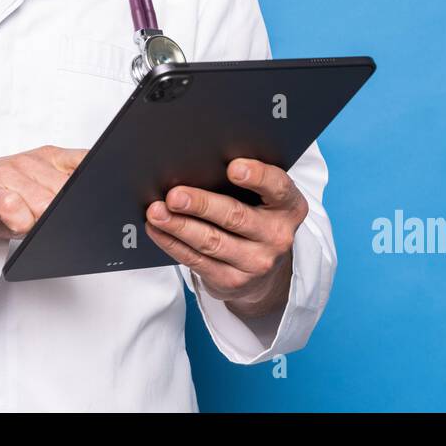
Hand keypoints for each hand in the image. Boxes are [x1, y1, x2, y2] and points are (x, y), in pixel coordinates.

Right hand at [0, 145, 87, 243]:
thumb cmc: (7, 197)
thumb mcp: (44, 189)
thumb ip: (68, 190)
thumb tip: (95, 203)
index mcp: (51, 157)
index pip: (86, 161)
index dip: (95, 181)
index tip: (97, 197)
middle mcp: (30, 161)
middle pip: (66, 192)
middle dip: (61, 213)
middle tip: (43, 218)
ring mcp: (8, 173)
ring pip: (44, 203)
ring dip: (38, 221)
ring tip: (26, 220)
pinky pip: (13, 207)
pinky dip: (19, 223)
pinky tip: (13, 223)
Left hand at [144, 157, 307, 317]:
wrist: (264, 269)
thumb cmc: (256, 216)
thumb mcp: (263, 198)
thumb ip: (245, 181)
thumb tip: (198, 164)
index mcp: (288, 206)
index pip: (278, 187)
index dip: (257, 176)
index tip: (233, 167)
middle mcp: (277, 235)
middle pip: (236, 216)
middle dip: (202, 205)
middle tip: (175, 196)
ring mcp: (257, 262)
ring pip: (212, 241)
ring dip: (179, 226)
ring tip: (156, 212)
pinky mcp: (233, 281)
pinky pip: (197, 260)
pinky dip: (172, 243)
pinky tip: (157, 230)